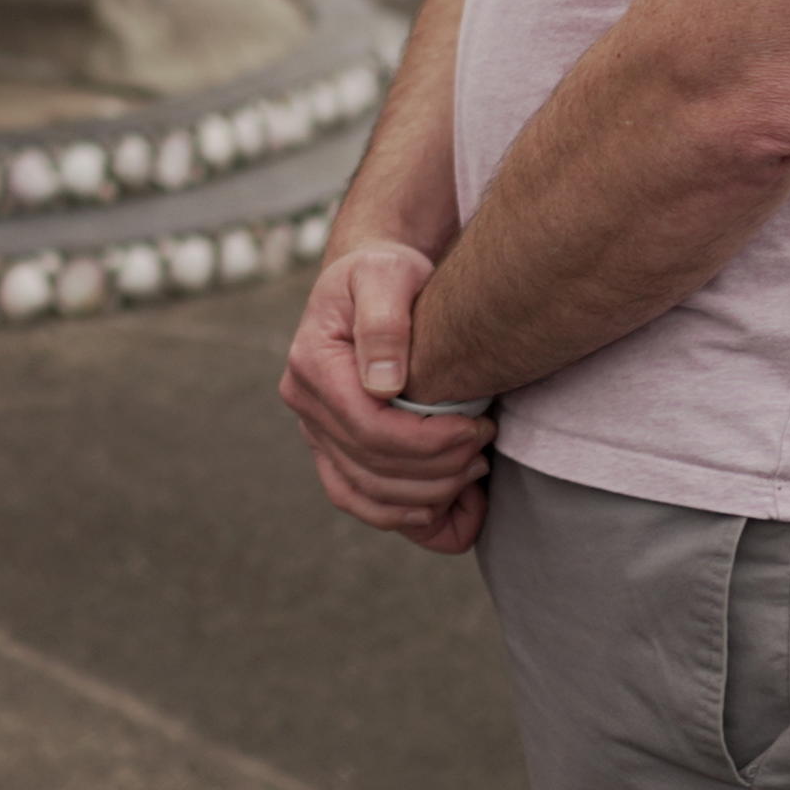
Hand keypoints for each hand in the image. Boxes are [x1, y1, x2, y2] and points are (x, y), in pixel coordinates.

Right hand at [278, 240, 493, 554]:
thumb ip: (384, 321)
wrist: (368, 281)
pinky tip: (446, 509)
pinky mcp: (331, 448)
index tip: (477, 429)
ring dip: (425, 498)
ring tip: (473, 471)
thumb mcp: (387, 275)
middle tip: (484, 448)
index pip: (368, 427)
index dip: (427, 442)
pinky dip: (401, 516)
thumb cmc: (384, 273)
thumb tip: (383, 384)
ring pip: (364, 494)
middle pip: (370, 466)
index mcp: (312, 364)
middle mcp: (305, 404)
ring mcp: (314, 431)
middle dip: (437, 469)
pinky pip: (357, 499)